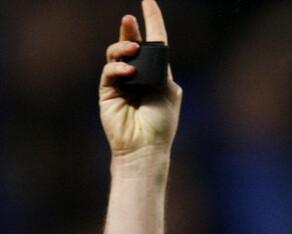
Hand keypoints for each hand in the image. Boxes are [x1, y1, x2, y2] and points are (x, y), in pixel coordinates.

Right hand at [99, 0, 181, 157]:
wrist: (146, 148)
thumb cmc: (161, 125)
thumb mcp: (169, 92)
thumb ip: (163, 69)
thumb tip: (154, 50)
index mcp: (156, 76)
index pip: (153, 44)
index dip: (152, 21)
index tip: (149, 1)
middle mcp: (138, 76)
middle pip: (131, 44)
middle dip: (130, 30)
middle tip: (131, 19)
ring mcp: (121, 83)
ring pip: (117, 53)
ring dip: (123, 46)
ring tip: (132, 48)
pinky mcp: (108, 91)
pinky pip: (110, 70)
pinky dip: (118, 67)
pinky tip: (128, 71)